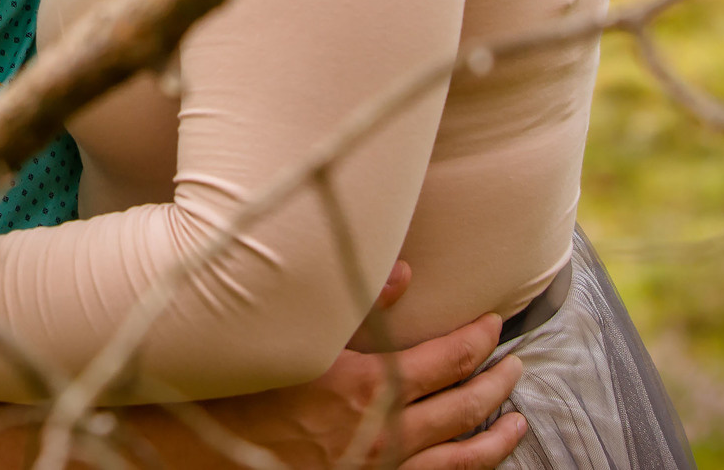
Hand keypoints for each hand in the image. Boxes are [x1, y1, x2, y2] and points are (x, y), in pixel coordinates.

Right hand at [194, 270, 525, 469]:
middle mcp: (384, 436)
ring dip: (493, 440)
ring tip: (518, 424)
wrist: (205, 450)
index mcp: (371, 388)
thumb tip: (408, 273)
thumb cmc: (245, 387)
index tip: (494, 323)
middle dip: (496, 385)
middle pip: (463, 409)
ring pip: (458, 460)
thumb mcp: (300, 335)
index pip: (449, 361)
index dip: (478, 340)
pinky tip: (469, 464)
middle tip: (518, 367)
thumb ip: (356, 302)